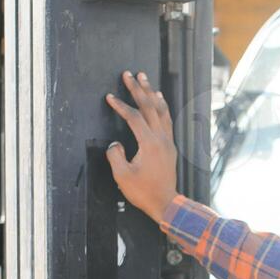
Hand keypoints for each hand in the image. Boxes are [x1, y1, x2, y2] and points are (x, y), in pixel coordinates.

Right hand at [105, 70, 181, 223]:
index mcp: (149, 143)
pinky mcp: (170, 147)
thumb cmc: (144, 192)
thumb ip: (115, 156)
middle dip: (138, 89)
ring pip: (161, 110)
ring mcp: (168, 142)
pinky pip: (167, 120)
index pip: (134, 117)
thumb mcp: (122, 176)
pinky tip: (159, 99)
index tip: (109, 97)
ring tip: (144, 79)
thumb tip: (115, 145)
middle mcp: (161, 139)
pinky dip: (162, 107)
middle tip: (129, 74)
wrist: (166, 204)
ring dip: (152, 93)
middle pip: (149, 107)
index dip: (120, 105)